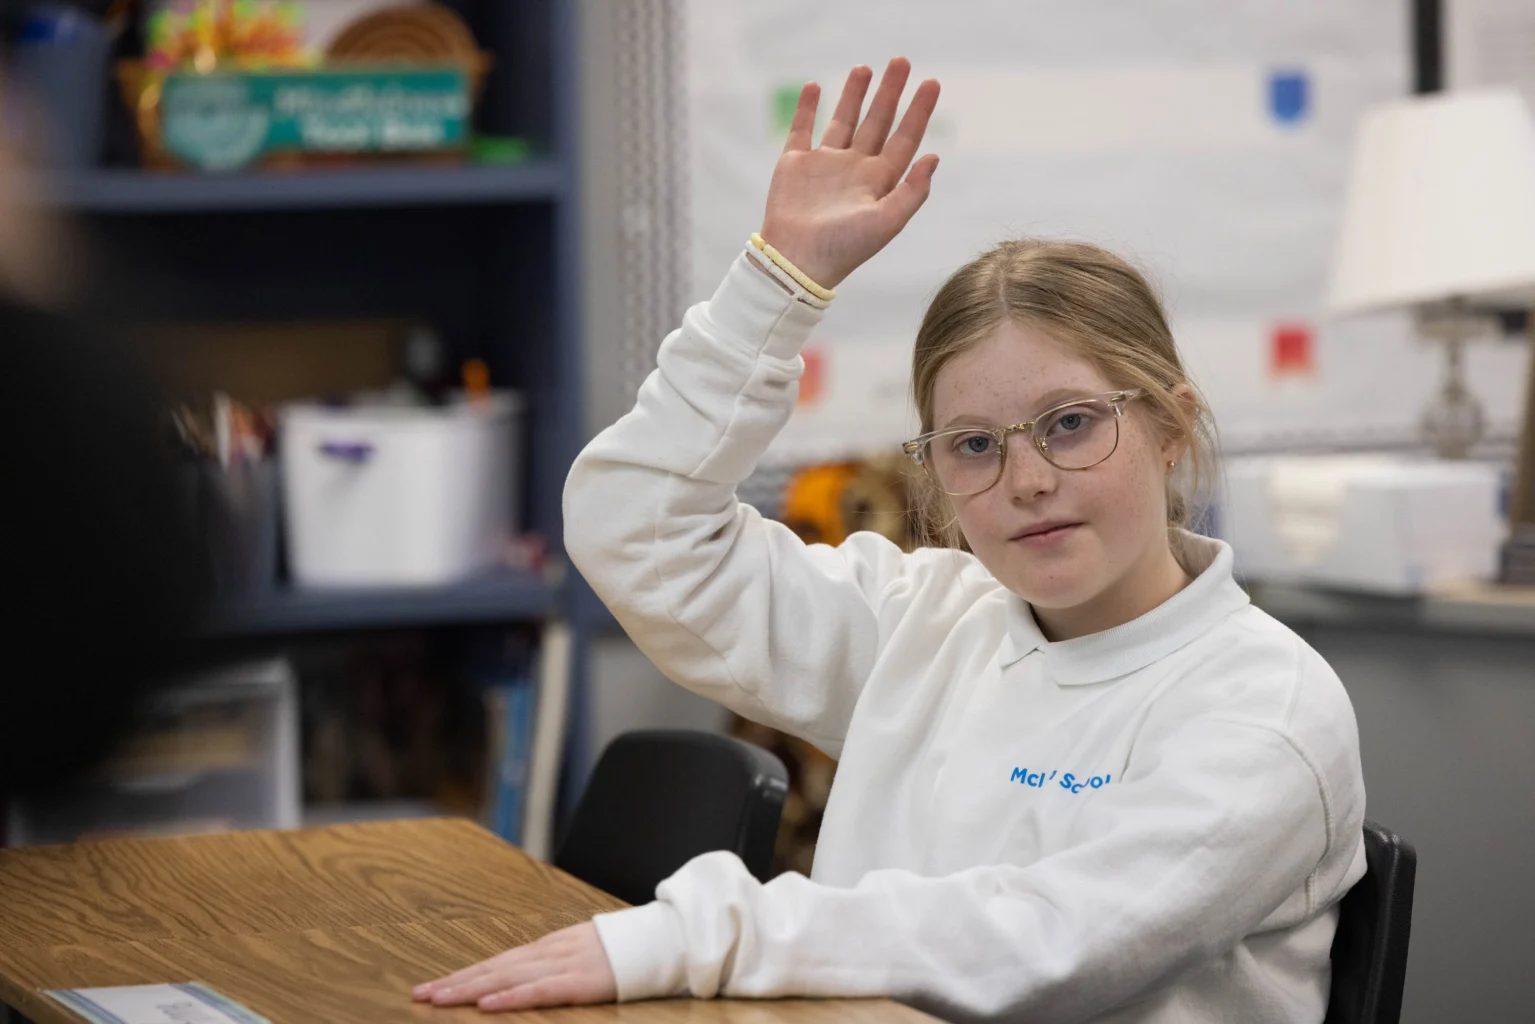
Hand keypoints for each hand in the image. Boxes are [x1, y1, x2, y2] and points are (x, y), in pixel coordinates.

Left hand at [412, 921, 617, 1012]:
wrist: (657, 939)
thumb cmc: (620, 951)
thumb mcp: (579, 954)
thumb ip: (552, 965)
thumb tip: (522, 979)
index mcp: (546, 948)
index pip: (495, 962)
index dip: (463, 975)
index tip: (432, 986)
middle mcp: (547, 953)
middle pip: (493, 968)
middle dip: (455, 982)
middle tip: (420, 995)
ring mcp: (562, 965)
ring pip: (507, 977)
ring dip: (471, 988)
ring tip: (440, 999)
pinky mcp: (579, 982)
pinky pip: (540, 991)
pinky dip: (512, 996)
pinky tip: (489, 1004)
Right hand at [759, 57, 939, 288]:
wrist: (796, 261)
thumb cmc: (844, 248)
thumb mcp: (887, 222)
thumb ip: (911, 191)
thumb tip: (935, 157)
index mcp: (879, 182)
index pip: (904, 138)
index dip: (918, 111)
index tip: (931, 83)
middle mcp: (854, 169)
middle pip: (877, 122)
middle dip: (890, 93)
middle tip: (902, 61)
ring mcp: (825, 165)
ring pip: (844, 120)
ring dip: (854, 94)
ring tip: (865, 68)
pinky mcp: (795, 164)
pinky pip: (802, 129)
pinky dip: (807, 108)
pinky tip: (815, 86)